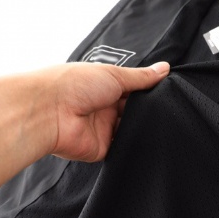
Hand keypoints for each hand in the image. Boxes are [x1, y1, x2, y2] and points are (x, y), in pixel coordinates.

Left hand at [41, 61, 169, 161]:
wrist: (48, 111)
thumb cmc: (73, 84)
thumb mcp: (114, 74)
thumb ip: (141, 77)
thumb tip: (165, 69)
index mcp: (105, 87)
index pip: (134, 90)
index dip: (151, 91)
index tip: (170, 90)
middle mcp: (104, 108)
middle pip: (135, 111)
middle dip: (149, 109)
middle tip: (167, 106)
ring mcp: (104, 129)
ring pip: (133, 129)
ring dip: (143, 126)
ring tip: (160, 121)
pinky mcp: (103, 149)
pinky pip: (125, 148)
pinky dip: (135, 144)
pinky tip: (147, 137)